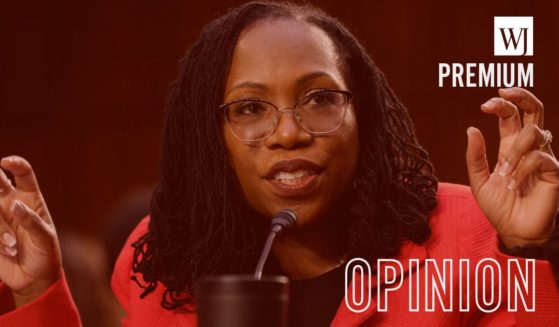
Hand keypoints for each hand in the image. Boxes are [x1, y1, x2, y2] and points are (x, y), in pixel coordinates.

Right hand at [0, 156, 61, 306]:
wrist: (32, 278)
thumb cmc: (45, 253)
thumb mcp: (45, 238)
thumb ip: (31, 221)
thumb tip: (15, 205)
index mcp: (30, 200)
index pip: (23, 175)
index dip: (15, 164)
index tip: (6, 162)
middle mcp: (10, 204)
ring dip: (0, 224)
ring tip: (13, 243)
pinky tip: (7, 250)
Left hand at [466, 87, 558, 247]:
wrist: (513, 231)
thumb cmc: (499, 208)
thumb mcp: (479, 180)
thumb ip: (475, 156)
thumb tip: (472, 128)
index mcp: (510, 147)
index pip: (512, 116)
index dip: (502, 105)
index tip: (484, 105)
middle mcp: (529, 148)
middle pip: (534, 110)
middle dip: (521, 96)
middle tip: (503, 93)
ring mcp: (544, 157)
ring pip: (533, 132)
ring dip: (514, 150)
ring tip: (505, 173)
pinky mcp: (554, 171)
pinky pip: (539, 157)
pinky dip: (522, 169)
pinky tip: (514, 185)